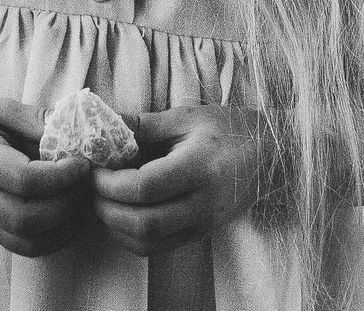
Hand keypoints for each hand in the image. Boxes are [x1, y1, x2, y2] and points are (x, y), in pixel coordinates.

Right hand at [0, 98, 93, 257]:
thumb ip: (33, 119)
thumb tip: (74, 131)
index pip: (23, 180)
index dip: (61, 176)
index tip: (82, 163)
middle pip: (26, 218)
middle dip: (67, 205)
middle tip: (85, 183)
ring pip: (26, 242)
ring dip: (64, 227)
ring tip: (78, 200)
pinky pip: (23, 248)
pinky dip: (52, 239)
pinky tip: (65, 216)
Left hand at [91, 105, 272, 256]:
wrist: (271, 155)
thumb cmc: (229, 129)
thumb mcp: (187, 117)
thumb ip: (143, 123)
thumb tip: (102, 123)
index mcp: (199, 168)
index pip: (145, 188)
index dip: (110, 183)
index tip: (94, 168)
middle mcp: (203, 204)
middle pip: (143, 223)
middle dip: (106, 208)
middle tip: (91, 187)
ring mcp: (203, 224)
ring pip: (148, 243)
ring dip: (115, 227)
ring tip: (103, 200)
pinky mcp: (201, 235)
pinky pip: (158, 247)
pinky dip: (131, 237)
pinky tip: (122, 215)